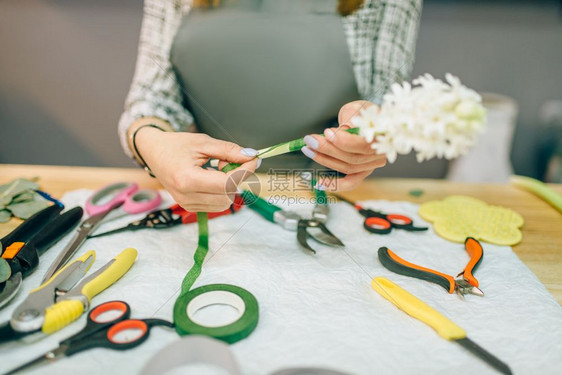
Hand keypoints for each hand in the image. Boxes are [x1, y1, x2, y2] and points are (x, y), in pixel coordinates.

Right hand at [135, 127, 258, 211]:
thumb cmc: (176, 145)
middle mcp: (186, 196)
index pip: (228, 183)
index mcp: (188, 179)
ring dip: (228, 186)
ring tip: (215, 169)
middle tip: (225, 161)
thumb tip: (251, 156)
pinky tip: (211, 178)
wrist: (153, 152)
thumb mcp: (203, 142)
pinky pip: (216, 204)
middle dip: (235, 177)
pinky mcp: (189, 207)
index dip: (245, 171)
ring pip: (225, 202)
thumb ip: (229, 150)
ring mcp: (186, 204)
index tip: (253, 159)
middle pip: (229, 194)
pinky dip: (220, 192)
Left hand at [300, 100, 386, 190]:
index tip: (326, 132)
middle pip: (351, 158)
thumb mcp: (356, 109)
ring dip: (324, 160)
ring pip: (347, 168)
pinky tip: (319, 183)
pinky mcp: (362, 171)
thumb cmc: (361, 113)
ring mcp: (371, 165)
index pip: (362, 144)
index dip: (343, 141)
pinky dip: (335, 184)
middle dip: (327, 149)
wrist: (368, 119)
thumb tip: (340, 131)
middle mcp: (379, 155)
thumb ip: (350, 119)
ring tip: (308, 150)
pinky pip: (350, 182)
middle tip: (309, 140)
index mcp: (382, 137)